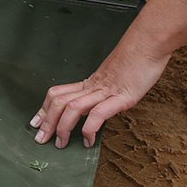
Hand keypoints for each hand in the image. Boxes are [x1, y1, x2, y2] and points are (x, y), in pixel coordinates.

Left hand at [29, 0, 186, 146]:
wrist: (149, 42)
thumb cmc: (137, 58)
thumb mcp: (116, 75)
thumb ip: (106, 88)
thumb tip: (102, 102)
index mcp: (90, 81)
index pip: (58, 94)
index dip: (44, 108)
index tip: (37, 122)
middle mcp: (93, 86)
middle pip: (59, 102)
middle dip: (47, 122)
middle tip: (41, 139)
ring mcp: (106, 91)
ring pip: (73, 108)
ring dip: (62, 128)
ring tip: (61, 144)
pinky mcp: (122, 97)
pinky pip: (98, 114)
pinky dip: (89, 129)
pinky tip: (89, 141)